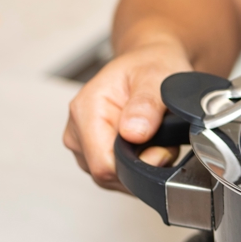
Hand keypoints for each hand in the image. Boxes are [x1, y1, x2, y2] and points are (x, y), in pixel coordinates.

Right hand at [63, 39, 192, 190]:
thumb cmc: (150, 66)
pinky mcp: (92, 153)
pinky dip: (135, 166)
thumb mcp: (156, 77)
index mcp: (86, 109)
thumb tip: (134, 132)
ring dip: (139, 166)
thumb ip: (146, 106)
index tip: (160, 152)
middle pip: (108, 174)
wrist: (148, 64)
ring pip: (113, 178)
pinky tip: (145, 146)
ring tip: (154, 139)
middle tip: (163, 142)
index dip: (136, 168)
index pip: (103, 164)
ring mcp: (82, 144)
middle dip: (140, 167)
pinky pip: (115, 174)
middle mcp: (77, 128)